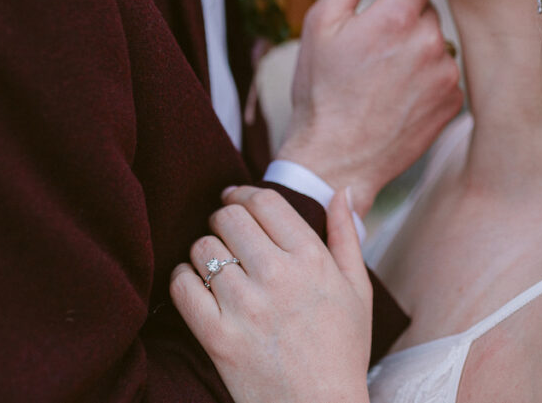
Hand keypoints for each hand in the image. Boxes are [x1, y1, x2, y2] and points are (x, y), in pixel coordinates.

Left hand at [171, 186, 371, 402]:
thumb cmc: (342, 351)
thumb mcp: (358, 290)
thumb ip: (346, 236)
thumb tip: (341, 191)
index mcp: (312, 260)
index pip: (265, 201)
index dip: (244, 194)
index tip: (235, 199)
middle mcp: (278, 276)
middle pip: (230, 217)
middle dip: (223, 219)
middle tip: (225, 233)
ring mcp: (246, 307)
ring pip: (203, 248)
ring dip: (205, 250)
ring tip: (215, 265)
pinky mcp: (218, 337)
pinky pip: (183, 286)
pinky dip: (183, 278)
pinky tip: (197, 286)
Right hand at [277, 0, 462, 213]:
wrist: (336, 159)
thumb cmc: (320, 90)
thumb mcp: (321, 25)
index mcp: (397, 17)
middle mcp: (430, 43)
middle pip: (428, 8)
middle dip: (405, 16)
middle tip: (372, 44)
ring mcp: (446, 76)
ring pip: (437, 42)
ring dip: (416, 48)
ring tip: (382, 75)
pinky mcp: (453, 103)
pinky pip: (444, 74)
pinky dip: (425, 78)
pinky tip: (397, 95)